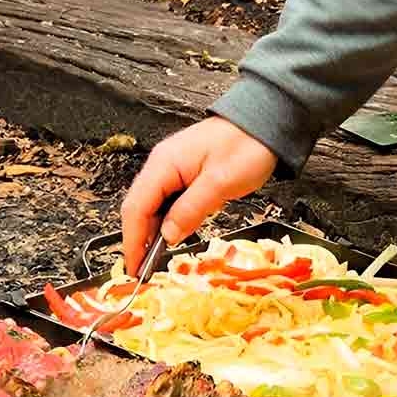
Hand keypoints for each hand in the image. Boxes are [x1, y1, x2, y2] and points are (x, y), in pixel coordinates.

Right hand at [121, 117, 277, 274]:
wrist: (263, 124)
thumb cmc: (246, 146)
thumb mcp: (220, 183)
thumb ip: (191, 209)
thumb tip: (168, 236)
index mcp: (164, 164)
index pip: (136, 208)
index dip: (133, 241)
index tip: (134, 268)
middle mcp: (163, 167)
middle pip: (139, 209)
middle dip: (138, 241)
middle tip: (142, 272)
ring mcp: (173, 172)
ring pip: (153, 209)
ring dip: (151, 235)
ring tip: (154, 262)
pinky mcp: (186, 178)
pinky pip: (168, 204)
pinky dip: (167, 224)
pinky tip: (171, 239)